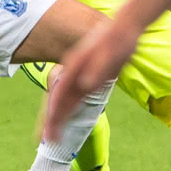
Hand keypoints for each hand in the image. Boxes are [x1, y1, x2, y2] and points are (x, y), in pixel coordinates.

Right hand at [46, 17, 140, 139]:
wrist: (124, 29)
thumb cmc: (116, 39)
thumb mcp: (110, 52)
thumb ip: (99, 69)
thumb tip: (86, 85)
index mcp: (73, 67)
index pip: (59, 94)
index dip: (53, 113)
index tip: (49, 127)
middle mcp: (72, 74)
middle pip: (58, 100)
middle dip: (51, 120)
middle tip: (46, 141)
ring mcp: (79, 78)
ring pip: (65, 102)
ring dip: (59, 119)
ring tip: (53, 138)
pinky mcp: (89, 81)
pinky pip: (75, 100)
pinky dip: (69, 112)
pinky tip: (67, 123)